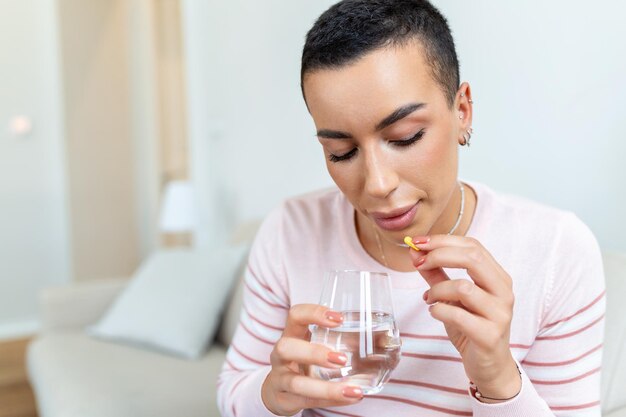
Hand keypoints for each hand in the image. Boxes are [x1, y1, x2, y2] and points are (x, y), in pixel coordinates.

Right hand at [261, 304, 363, 415]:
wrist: (278, 390)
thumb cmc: (304, 361)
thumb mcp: (318, 344)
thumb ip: (347, 340)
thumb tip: (389, 340)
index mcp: (292, 334)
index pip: (295, 315)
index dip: (314, 313)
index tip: (339, 318)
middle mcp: (281, 355)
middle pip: (285, 347)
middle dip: (314, 353)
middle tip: (343, 359)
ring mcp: (280, 378)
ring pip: (296, 383)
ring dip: (326, 388)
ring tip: (354, 390)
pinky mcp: (284, 400)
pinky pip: (305, 401)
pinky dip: (330, 401)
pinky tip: (350, 398)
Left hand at [408, 235, 520, 400]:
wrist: (489, 366)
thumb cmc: (472, 326)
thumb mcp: (452, 297)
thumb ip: (436, 274)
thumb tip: (415, 252)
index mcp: (498, 277)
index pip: (473, 246)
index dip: (443, 240)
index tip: (418, 243)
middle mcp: (503, 292)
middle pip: (472, 258)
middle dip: (439, 255)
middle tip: (418, 262)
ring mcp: (500, 314)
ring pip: (463, 287)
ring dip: (437, 289)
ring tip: (429, 298)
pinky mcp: (489, 335)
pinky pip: (457, 314)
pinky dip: (439, 310)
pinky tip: (435, 312)